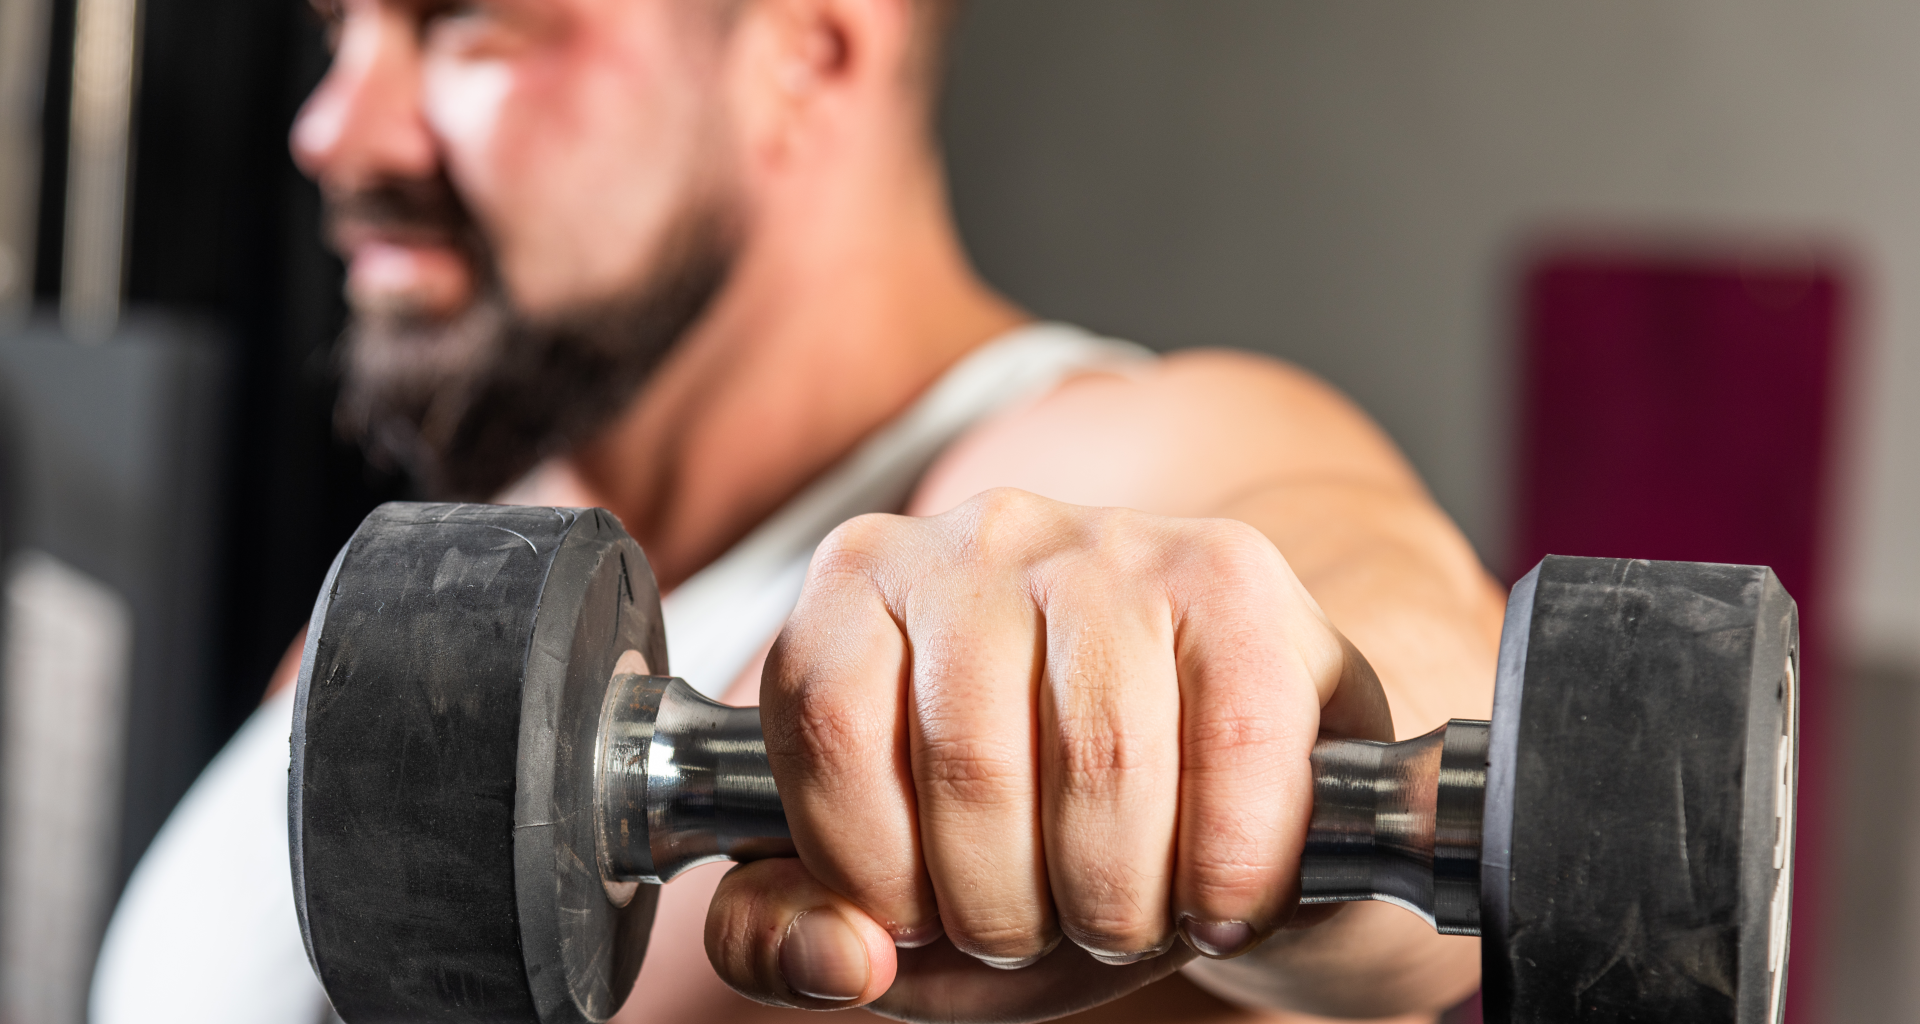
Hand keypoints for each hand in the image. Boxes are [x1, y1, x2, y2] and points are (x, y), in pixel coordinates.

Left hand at [703, 488, 1392, 1021]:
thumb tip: (835, 957)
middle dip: (1010, 911)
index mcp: (861, 585)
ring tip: (1127, 921)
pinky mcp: (1233, 572)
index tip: (927, 915)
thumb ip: (793, 935)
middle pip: (971, 763)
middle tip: (1046, 930)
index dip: (879, 869)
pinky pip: (1235, 743)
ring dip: (1119, 904)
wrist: (1226, 788)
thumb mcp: (901, 903)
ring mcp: (1111, 542)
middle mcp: (980, 536)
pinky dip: (1229, 871)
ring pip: (1104, 762)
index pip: (828, 727)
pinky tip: (1219, 902)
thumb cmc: (1041, 842)